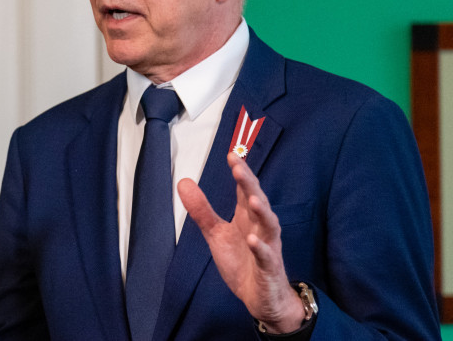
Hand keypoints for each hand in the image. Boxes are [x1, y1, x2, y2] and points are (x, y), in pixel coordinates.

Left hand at [177, 151, 303, 333]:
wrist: (261, 298)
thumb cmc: (242, 262)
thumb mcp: (216, 234)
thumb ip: (202, 210)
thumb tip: (183, 182)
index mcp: (248, 217)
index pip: (244, 190)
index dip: (240, 172)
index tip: (231, 154)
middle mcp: (260, 227)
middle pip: (257, 201)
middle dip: (249, 184)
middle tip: (239, 168)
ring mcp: (268, 247)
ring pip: (269, 225)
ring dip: (262, 212)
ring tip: (252, 199)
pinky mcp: (269, 268)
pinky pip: (267, 257)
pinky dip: (261, 248)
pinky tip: (253, 240)